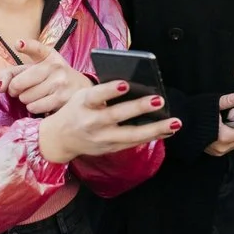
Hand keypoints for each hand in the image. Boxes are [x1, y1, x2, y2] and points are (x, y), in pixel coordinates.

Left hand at [0, 39, 92, 114]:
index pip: (36, 48)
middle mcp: (55, 66)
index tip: (18, 44)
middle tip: (25, 88)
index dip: (26, 46)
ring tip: (38, 95)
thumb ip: (10, 74)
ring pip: (25, 97)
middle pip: (18, 83)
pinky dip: (34, 108)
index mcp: (48, 55)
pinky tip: (44, 103)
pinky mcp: (62, 98)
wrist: (80, 88)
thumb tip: (0, 87)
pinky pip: (34, 107)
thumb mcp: (34, 69)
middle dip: (16, 89)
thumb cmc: (50, 78)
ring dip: (27, 100)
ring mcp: (60, 82)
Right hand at [38, 80, 179, 163]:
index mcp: (82, 104)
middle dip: (138, 108)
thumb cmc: (77, 110)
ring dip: (154, 129)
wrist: (59, 139)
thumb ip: (103, 92)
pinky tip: (169, 130)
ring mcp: (101, 139)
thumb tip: (136, 84)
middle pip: (116, 115)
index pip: (95, 95)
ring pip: (130, 135)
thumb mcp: (82, 96)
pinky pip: (134, 143)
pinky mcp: (110, 149)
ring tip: (175, 122)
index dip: (109, 90)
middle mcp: (91, 122)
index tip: (125, 84)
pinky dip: (153, 137)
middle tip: (160, 100)